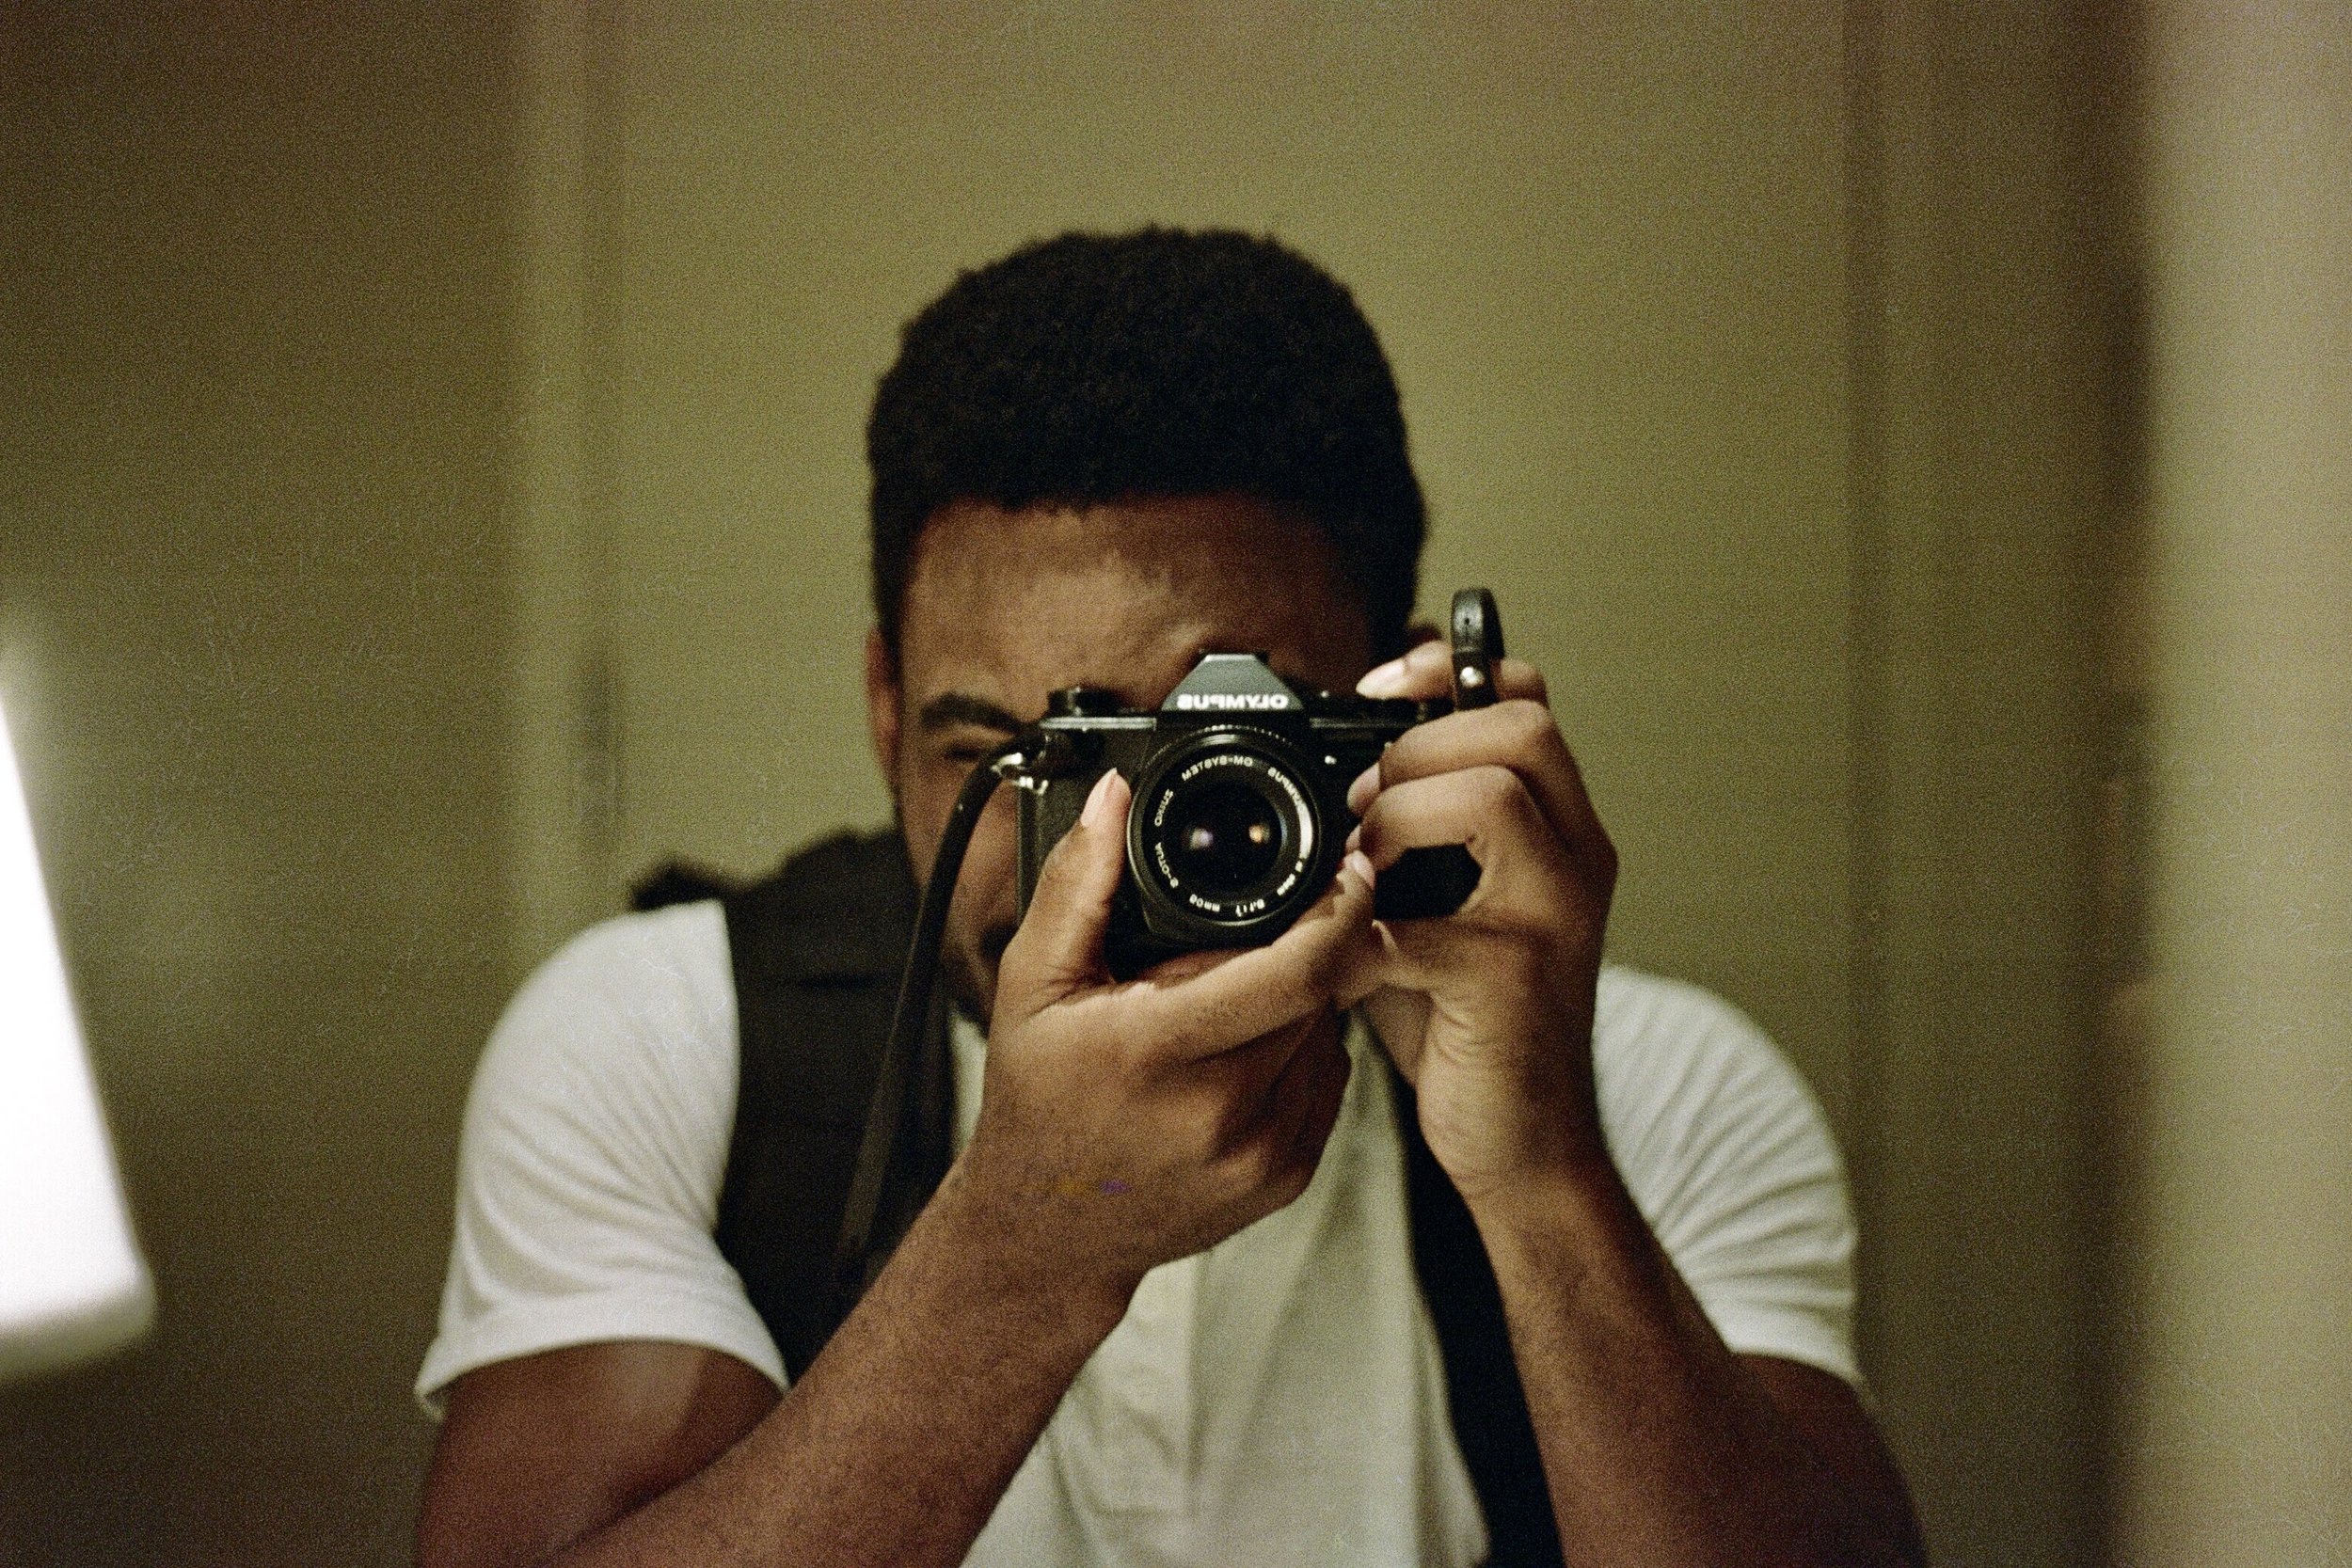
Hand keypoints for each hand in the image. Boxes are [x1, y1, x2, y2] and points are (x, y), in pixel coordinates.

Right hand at [954, 769, 1373, 1304]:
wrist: (1050, 1233)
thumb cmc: (1037, 1100)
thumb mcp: (1032, 983)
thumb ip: (1076, 883)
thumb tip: (1113, 796)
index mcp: (1158, 1051)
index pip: (1295, 971)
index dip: (1339, 911)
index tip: (1348, 867)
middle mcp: (1219, 1112)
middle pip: (1320, 994)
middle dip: (1313, 946)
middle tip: (1277, 924)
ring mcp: (1259, 1155)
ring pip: (1329, 1036)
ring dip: (1308, 1000)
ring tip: (1244, 992)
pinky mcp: (1285, 1180)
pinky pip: (1328, 1085)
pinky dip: (1304, 1051)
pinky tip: (1249, 1047)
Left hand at [1342, 639, 1618, 1206]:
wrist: (1522, 1148)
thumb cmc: (1464, 1023)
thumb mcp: (1432, 907)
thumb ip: (1398, 839)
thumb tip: (1322, 772)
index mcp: (1559, 830)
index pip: (1528, 700)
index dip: (1450, 670)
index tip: (1378, 690)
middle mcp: (1577, 859)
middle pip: (1522, 728)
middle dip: (1419, 743)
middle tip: (1363, 803)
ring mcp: (1555, 916)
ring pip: (1493, 797)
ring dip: (1398, 816)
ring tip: (1359, 868)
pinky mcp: (1514, 980)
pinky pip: (1420, 925)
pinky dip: (1355, 936)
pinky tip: (1335, 966)